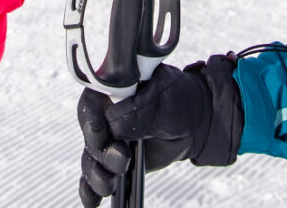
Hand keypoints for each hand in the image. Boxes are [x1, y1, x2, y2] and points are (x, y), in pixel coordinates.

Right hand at [77, 56, 242, 206]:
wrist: (196, 121)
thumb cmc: (179, 99)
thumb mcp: (163, 99)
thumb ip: (139, 111)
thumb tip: (114, 125)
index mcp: (111, 90)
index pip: (90, 105)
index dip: (91, 122)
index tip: (102, 136)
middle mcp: (104, 114)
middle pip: (90, 137)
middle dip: (101, 154)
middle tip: (122, 160)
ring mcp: (108, 139)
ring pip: (91, 159)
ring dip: (96, 175)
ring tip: (109, 185)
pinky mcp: (114, 160)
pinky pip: (97, 175)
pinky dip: (90, 189)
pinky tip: (92, 201)